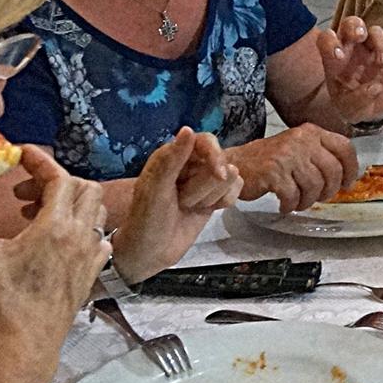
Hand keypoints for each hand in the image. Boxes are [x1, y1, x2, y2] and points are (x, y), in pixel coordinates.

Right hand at [0, 146, 107, 376]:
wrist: (24, 348)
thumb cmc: (2, 305)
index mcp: (57, 227)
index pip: (60, 178)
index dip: (41, 161)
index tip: (23, 155)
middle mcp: (80, 238)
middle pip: (84, 190)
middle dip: (55, 182)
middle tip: (23, 192)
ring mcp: (89, 257)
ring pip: (94, 213)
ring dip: (70, 204)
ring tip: (35, 216)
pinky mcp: (90, 276)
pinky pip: (98, 239)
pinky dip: (82, 230)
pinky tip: (58, 242)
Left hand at [107, 129, 241, 282]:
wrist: (150, 253)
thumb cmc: (146, 221)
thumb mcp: (155, 191)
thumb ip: (172, 160)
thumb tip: (188, 129)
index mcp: (172, 155)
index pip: (206, 141)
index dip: (215, 156)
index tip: (218, 173)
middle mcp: (190, 163)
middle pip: (220, 162)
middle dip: (204, 187)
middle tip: (181, 201)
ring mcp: (204, 180)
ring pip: (230, 178)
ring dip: (210, 197)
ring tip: (188, 207)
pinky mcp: (215, 196)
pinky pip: (236, 190)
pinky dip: (224, 202)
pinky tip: (206, 211)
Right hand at [226, 124, 357, 211]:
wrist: (234, 164)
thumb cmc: (269, 161)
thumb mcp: (299, 148)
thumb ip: (320, 156)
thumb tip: (345, 177)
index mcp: (312, 132)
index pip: (344, 147)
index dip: (351, 168)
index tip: (347, 183)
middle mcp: (302, 140)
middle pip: (332, 170)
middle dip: (329, 190)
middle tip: (320, 198)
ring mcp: (288, 155)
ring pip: (314, 186)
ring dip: (308, 201)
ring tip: (299, 203)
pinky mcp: (274, 172)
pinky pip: (293, 196)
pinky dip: (291, 205)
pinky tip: (285, 205)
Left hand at [318, 16, 382, 120]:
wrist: (371, 111)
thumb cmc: (354, 105)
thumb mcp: (350, 108)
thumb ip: (358, 99)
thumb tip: (375, 87)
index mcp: (335, 59)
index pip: (327, 39)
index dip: (330, 42)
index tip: (339, 55)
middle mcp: (352, 49)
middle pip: (351, 24)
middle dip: (356, 26)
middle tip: (361, 36)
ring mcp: (372, 50)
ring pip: (376, 31)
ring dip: (381, 44)